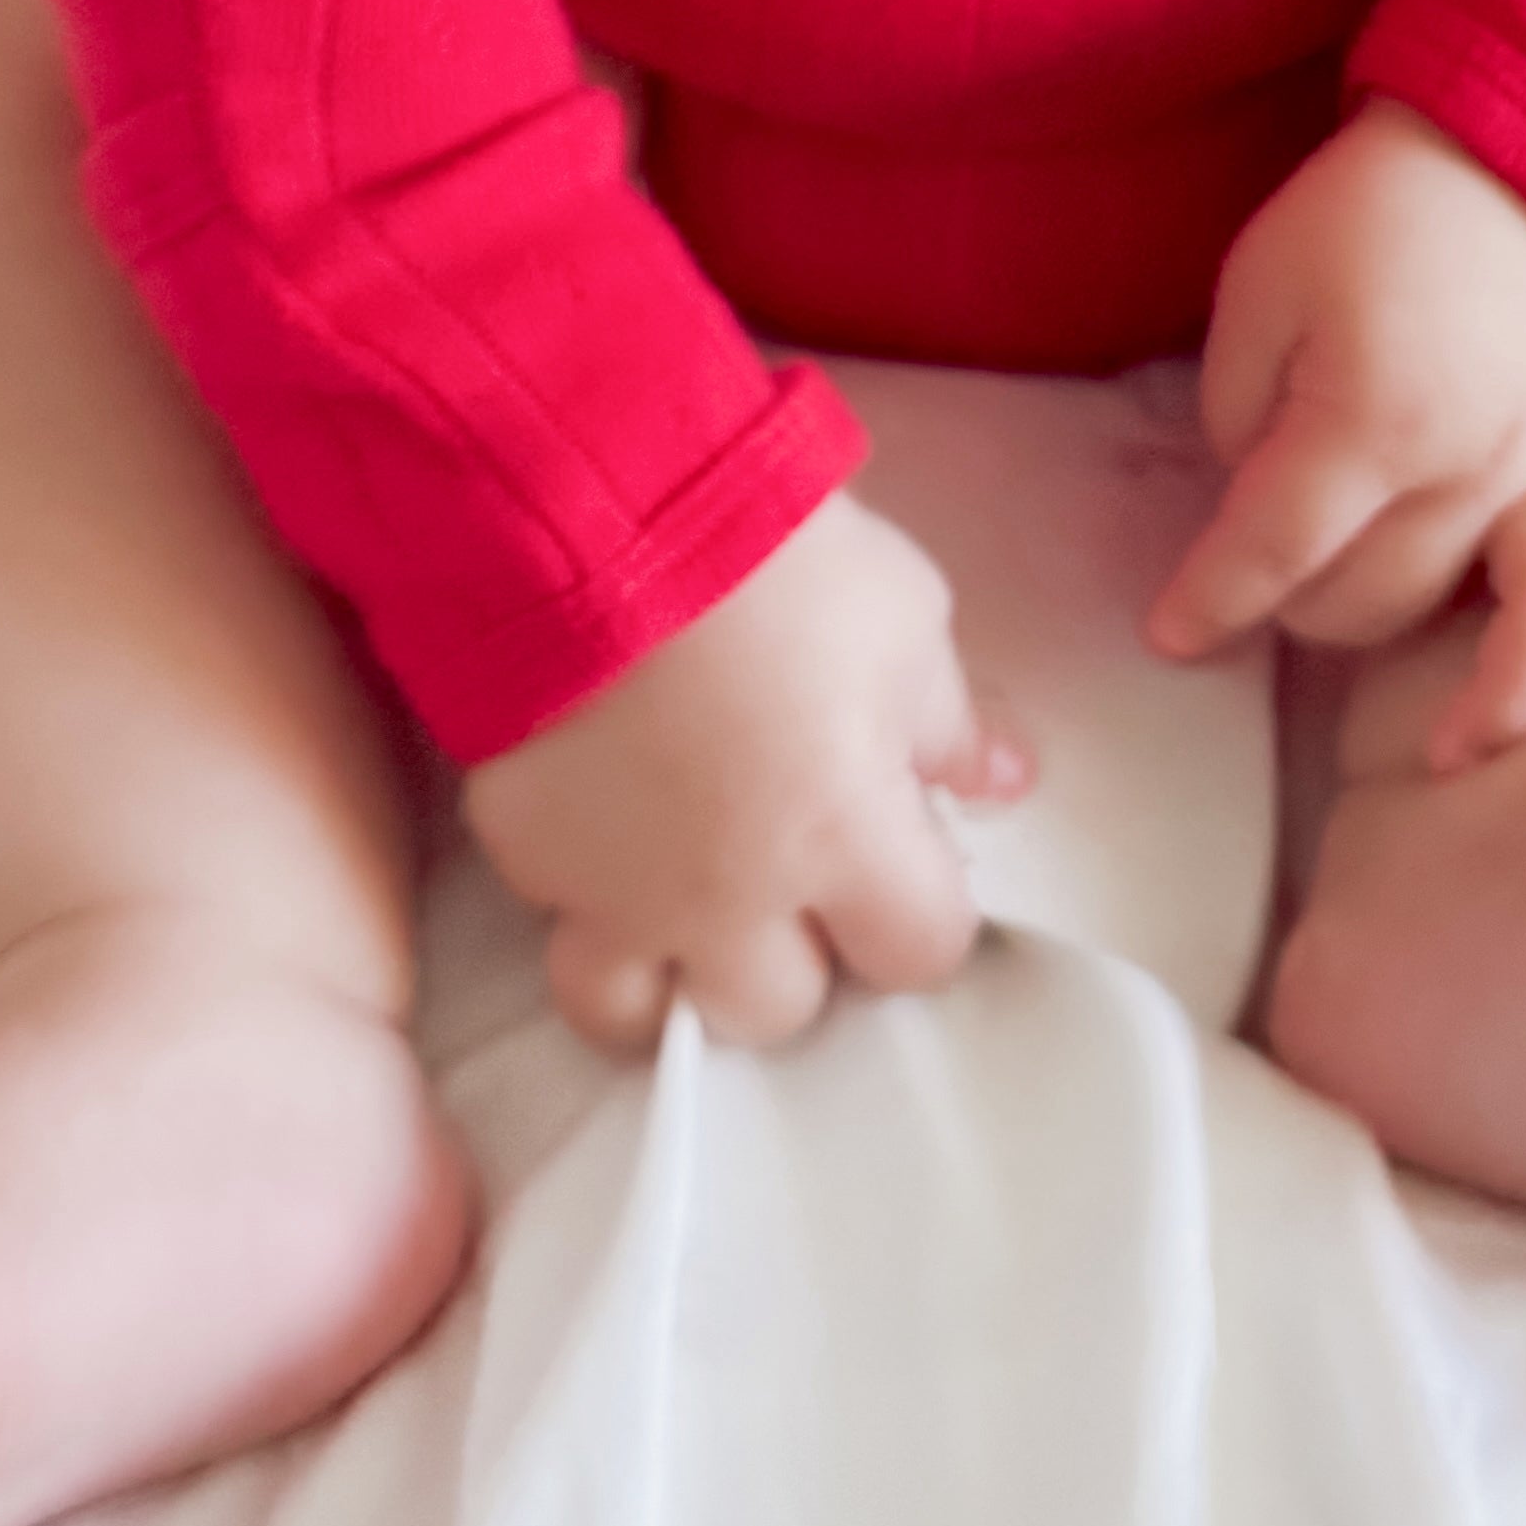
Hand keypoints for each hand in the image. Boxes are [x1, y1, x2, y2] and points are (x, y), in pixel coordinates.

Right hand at [461, 489, 1026, 1054]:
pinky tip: (601, 827)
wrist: (601, 510)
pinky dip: (584, 892)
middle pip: (779, 1012)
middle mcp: (731, 901)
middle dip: (796, 957)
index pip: (921, 956)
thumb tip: (1004, 784)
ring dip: (671, 976)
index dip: (920, 914)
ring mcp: (614, 891)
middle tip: (791, 876)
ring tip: (681, 910)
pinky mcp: (521, 853)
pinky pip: (552, 916)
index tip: (906, 860)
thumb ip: (952, 722)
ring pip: (635, 1015)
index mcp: (847, 843)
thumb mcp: (905, 618)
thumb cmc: (783, 560)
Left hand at [1148, 99, 1525, 764]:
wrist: (1481, 123)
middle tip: (1270, 588)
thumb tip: (1268, 513)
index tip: (1170, 634)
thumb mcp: (1253, 301)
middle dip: (1308, 610)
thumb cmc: (1352, 212)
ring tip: (1455, 753)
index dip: (1207, 599)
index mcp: (1370, 417)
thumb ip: (1244, 424)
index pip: (1273, 549)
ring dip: (1492, 682)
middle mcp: (1476, 453)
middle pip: (1384, 596)